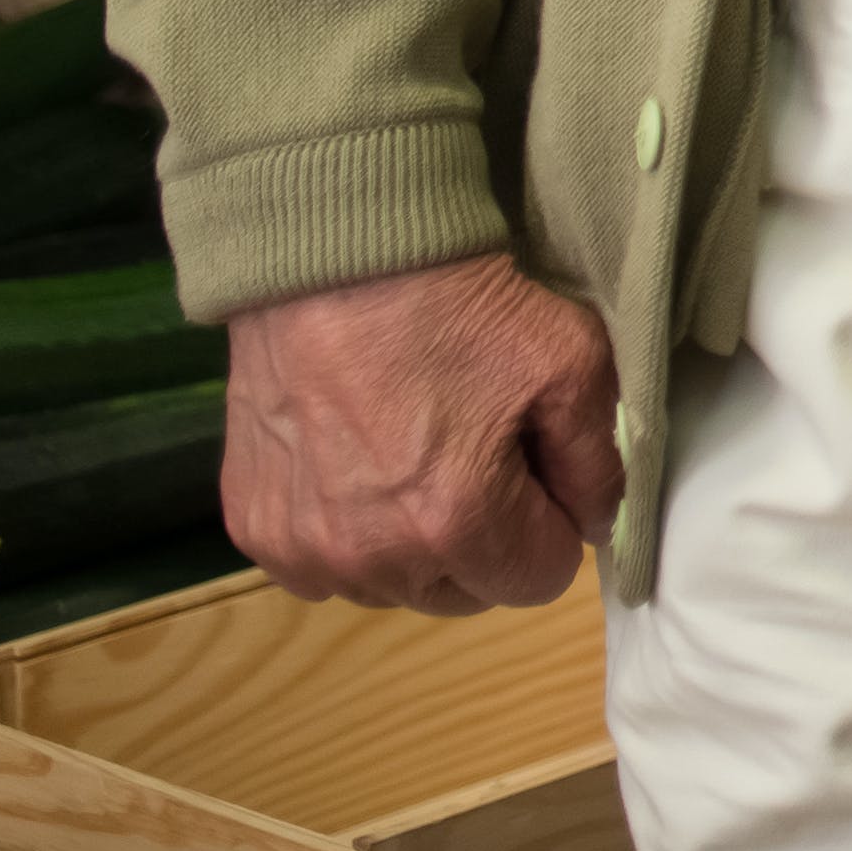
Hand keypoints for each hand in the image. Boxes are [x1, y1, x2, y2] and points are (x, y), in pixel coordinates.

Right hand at [224, 250, 622, 614]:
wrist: (334, 260)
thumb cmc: (460, 307)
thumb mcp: (572, 364)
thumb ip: (599, 464)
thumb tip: (595, 529)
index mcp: (455, 525)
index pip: (537, 581)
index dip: (549, 523)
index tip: (535, 468)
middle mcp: (370, 558)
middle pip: (462, 590)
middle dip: (485, 540)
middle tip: (475, 455)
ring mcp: (302, 549)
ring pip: (391, 583)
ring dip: (410, 542)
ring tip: (409, 453)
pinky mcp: (252, 530)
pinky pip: (321, 564)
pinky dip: (345, 529)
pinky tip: (354, 462)